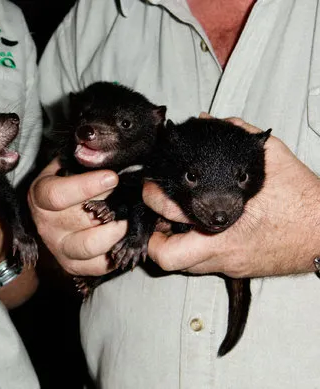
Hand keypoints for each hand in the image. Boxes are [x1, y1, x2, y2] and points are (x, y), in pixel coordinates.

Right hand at [27, 158, 125, 275]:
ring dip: (114, 233)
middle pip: (79, 221)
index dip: (86, 186)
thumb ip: (82, 159)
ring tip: (127, 220)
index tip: (112, 177)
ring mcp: (58, 247)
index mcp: (40, 196)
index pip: (58, 195)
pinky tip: (124, 238)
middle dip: (108, 209)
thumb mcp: (66, 165)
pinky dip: (115, 254)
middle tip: (128, 200)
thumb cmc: (65, 183)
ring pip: (89, 246)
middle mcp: (45, 225)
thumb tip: (104, 151)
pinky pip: (98, 265)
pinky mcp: (72, 265)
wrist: (51, 215)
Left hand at [144, 117, 319, 277]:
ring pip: (183, 266)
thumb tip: (210, 122)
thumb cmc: (302, 199)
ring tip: (174, 223)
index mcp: (222, 220)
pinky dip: (195, 251)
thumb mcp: (270, 157)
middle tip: (155, 217)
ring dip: (174, 245)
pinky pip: (204, 265)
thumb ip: (239, 135)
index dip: (152, 206)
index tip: (152, 193)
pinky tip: (201, 230)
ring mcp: (228, 264)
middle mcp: (220, 249)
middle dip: (154, 237)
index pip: (168, 222)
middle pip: (166, 257)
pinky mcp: (238, 271)